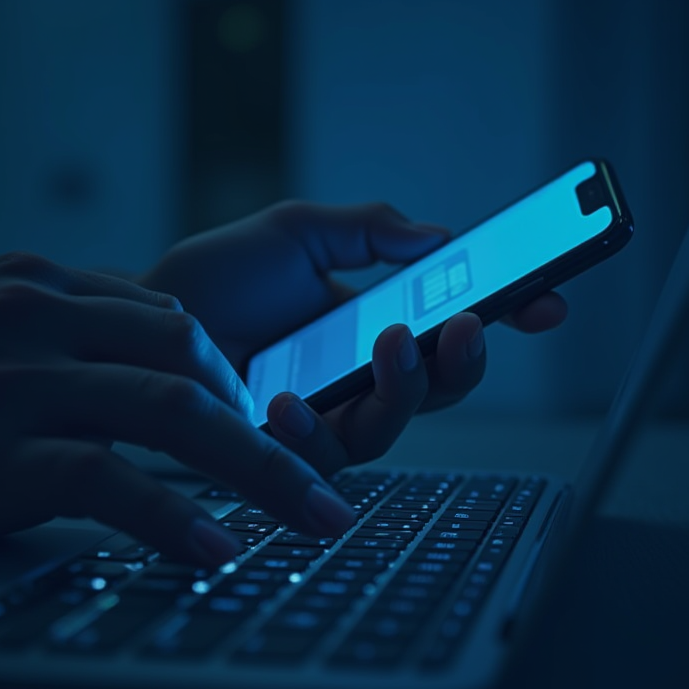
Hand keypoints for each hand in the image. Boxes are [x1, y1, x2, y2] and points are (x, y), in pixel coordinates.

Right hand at [0, 253, 355, 562]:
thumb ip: (54, 319)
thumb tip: (134, 346)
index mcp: (43, 284)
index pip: (171, 320)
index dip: (231, 377)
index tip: (261, 427)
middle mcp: (43, 319)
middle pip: (195, 364)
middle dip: (273, 429)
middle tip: (324, 484)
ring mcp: (21, 383)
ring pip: (174, 416)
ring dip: (261, 472)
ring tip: (317, 520)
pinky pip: (108, 482)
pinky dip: (172, 517)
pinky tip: (215, 550)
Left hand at [141, 201, 566, 473]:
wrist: (139, 320)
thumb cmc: (216, 280)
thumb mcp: (296, 233)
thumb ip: (367, 231)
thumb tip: (440, 237)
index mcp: (373, 325)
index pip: (453, 330)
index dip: (508, 318)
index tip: (548, 300)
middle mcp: (357, 379)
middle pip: (440, 389)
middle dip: (466, 361)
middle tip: (469, 324)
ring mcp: (323, 419)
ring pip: (391, 428)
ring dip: (403, 391)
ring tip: (391, 343)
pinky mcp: (281, 454)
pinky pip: (318, 457)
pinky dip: (314, 430)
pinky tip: (291, 401)